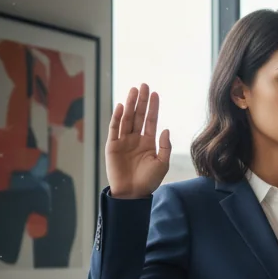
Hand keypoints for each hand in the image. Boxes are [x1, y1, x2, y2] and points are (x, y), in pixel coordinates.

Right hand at [106, 83, 170, 198]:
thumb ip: (165, 146)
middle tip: (143, 85)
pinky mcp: (112, 146)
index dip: (153, 107)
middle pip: (138, 115)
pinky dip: (117, 117)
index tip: (155, 93)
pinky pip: (115, 129)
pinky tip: (122, 106)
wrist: (133, 193)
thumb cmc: (149, 181)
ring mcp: (123, 141)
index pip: (151, 120)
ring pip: (127, 118)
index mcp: (148, 142)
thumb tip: (165, 129)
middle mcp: (136, 139)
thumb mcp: (162, 163)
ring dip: (130, 104)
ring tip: (133, 90)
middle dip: (141, 101)